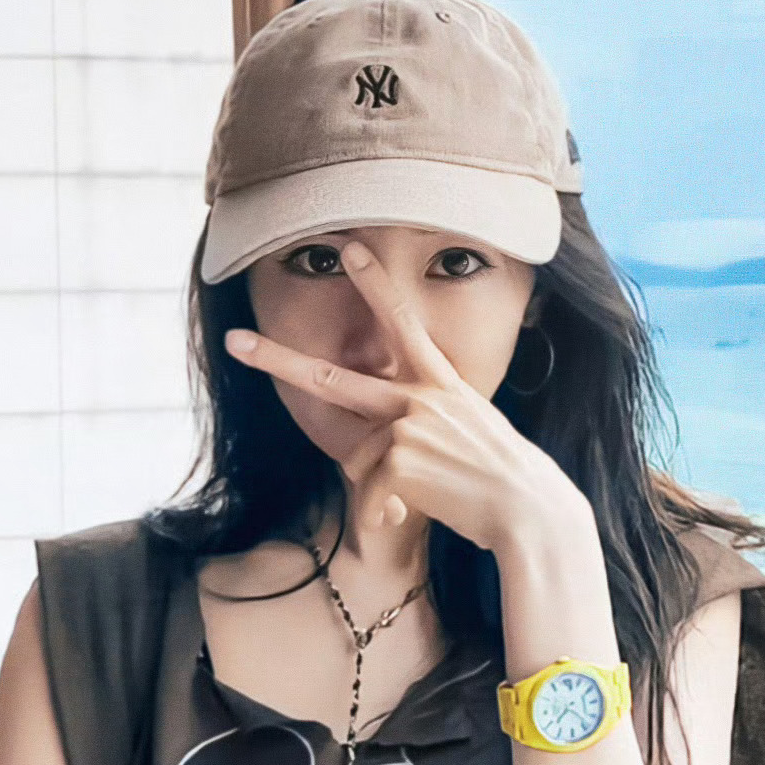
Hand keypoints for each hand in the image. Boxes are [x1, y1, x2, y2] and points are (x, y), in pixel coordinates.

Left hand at [225, 239, 593, 558]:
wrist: (528, 508)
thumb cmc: (501, 476)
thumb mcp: (467, 431)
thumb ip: (426, 423)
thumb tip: (385, 451)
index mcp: (438, 383)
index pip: (401, 321)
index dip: (374, 283)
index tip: (350, 248)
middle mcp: (418, 397)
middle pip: (330, 376)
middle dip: (277, 359)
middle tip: (235, 341)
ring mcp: (407, 426)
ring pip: (357, 459)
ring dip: (380, 490)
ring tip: (425, 500)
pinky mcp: (400, 460)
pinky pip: (369, 492)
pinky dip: (380, 513)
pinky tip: (407, 516)